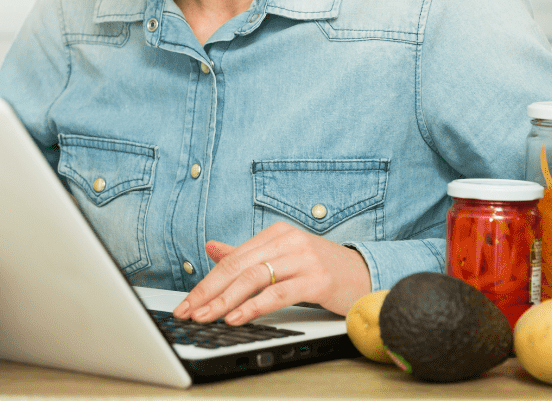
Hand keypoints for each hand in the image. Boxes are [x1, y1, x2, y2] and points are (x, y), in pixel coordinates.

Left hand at [172, 221, 370, 324]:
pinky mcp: (317, 279)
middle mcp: (288, 241)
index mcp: (276, 234)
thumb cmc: (320, 269)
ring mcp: (304, 258)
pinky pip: (278, 293)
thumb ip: (247, 255)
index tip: (187, 303)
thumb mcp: (281, 258)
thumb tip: (211, 248)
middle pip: (239, 267)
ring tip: (207, 316)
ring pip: (254, 278)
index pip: (232, 259)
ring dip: (225, 300)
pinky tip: (237, 317)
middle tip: (188, 311)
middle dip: (209, 292)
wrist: (364, 275)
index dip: (206, 282)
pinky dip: (254, 306)